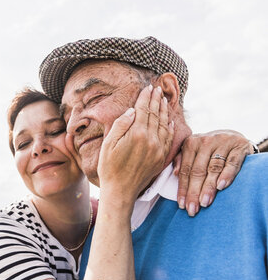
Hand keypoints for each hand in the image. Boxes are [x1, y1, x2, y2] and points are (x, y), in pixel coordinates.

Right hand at [97, 85, 173, 207]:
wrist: (120, 191)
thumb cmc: (109, 168)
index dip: (145, 98)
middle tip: (157, 89)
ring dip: (164, 111)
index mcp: (137, 134)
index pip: (143, 110)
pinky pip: (169, 138)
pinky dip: (170, 127)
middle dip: (156, 100)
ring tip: (163, 100)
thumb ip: (120, 125)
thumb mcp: (108, 144)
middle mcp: (151, 139)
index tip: (147, 88)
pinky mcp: (161, 158)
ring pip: (164, 124)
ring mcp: (158, 149)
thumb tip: (131, 111)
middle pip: (155, 114)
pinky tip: (170, 121)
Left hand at [173, 130, 252, 215]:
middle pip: (198, 171)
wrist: (233, 136)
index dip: (183, 188)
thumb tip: (174, 173)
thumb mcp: (193, 151)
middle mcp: (205, 141)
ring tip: (204, 202)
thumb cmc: (208, 149)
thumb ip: (182, 160)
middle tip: (192, 209)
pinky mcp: (239, 146)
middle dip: (194, 192)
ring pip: (213, 168)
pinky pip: (232, 163)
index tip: (181, 205)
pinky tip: (221, 186)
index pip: (185, 170)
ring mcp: (222, 143)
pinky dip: (226, 175)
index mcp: (190, 143)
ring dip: (208, 187)